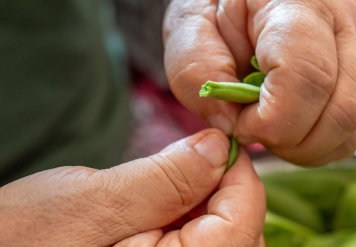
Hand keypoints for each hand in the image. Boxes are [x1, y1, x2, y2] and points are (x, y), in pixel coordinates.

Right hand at [0, 129, 265, 246]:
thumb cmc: (22, 241)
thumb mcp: (96, 202)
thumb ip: (167, 178)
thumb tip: (219, 146)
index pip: (244, 218)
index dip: (239, 172)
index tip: (220, 142)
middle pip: (244, 235)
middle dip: (227, 192)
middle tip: (194, 162)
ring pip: (228, 244)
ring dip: (211, 209)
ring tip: (171, 191)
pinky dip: (196, 227)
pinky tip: (166, 213)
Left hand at [163, 0, 355, 165]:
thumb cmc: (216, 6)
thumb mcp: (189, 28)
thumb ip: (200, 75)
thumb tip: (232, 126)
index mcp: (298, 3)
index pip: (307, 78)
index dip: (273, 121)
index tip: (240, 125)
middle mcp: (342, 22)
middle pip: (343, 108)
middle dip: (293, 141)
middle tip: (255, 132)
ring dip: (311, 145)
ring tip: (273, 131)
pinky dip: (324, 140)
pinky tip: (293, 128)